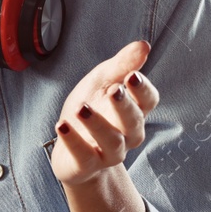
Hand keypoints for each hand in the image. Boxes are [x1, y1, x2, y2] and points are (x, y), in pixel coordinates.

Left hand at [50, 39, 159, 185]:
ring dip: (97, 124)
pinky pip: (84, 157)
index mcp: (134, 110)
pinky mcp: (87, 166)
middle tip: (114, 90)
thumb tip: (143, 45)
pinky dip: (73, 141)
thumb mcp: (102, 81)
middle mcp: (127, 134)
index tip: (132, 75)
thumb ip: (121, 64)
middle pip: (134, 122)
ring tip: (82, 108)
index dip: (143, 89)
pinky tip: (62, 126)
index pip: (148, 101)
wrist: (72, 150)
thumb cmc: (92, 110)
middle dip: (125, 107)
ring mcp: (109, 153)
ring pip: (112, 142)